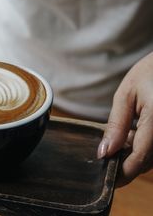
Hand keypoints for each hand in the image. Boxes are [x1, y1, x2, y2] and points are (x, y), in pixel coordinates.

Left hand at [97, 52, 152, 186]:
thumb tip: (105, 152)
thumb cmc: (149, 73)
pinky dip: (146, 147)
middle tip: (110, 155)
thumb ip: (117, 125)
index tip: (109, 180)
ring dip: (137, 155)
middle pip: (149, 161)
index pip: (141, 157)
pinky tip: (135, 134)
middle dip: (128, 162)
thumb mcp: (126, 95)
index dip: (124, 172)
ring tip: (124, 137)